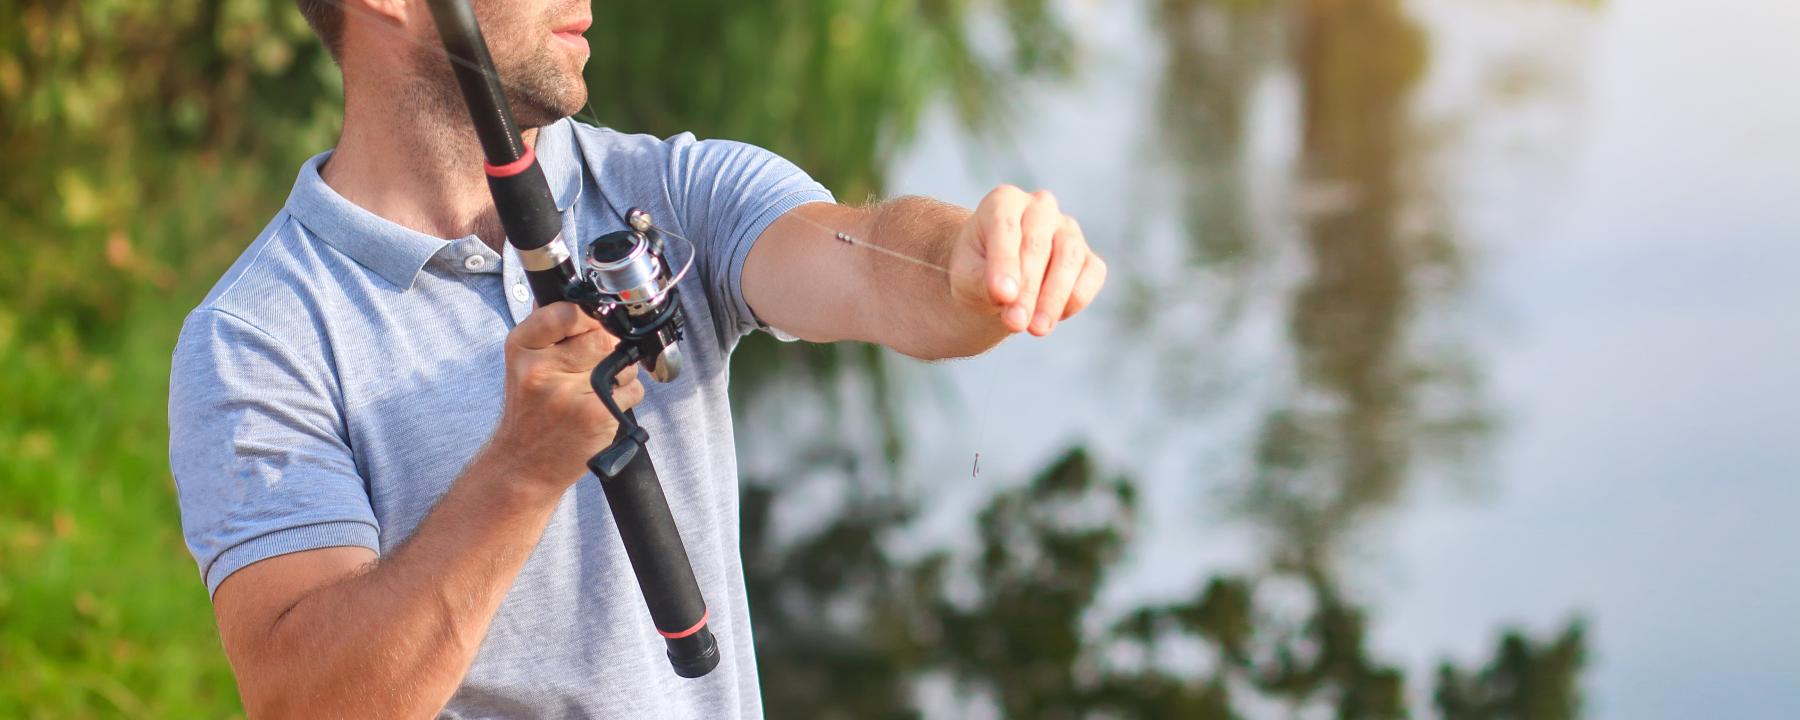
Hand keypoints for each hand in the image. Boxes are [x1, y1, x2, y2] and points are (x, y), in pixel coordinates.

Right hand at [484, 302, 642, 492]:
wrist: (523, 464)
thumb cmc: (530, 409)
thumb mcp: (524, 362)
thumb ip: (551, 329)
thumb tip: (584, 296)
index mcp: (523, 347)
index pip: (569, 311)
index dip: (591, 316)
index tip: (593, 325)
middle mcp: (542, 369)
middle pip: (604, 336)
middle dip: (610, 346)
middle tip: (596, 363)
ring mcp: (570, 394)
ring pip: (624, 361)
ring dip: (621, 372)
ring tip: (595, 389)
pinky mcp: (597, 415)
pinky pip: (633, 389)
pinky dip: (626, 397)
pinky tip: (602, 408)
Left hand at [950, 185, 1107, 335]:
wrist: (997, 284)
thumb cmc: (976, 272)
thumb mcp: (966, 276)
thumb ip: (984, 281)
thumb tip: (1008, 296)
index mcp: (1004, 202)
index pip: (1006, 228)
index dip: (1005, 263)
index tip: (1002, 296)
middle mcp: (1040, 207)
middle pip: (1038, 246)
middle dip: (1027, 289)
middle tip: (1014, 323)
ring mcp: (1068, 229)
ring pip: (1069, 258)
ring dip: (1053, 297)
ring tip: (1036, 329)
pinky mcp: (1088, 256)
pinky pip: (1092, 274)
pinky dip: (1075, 299)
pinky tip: (1051, 318)